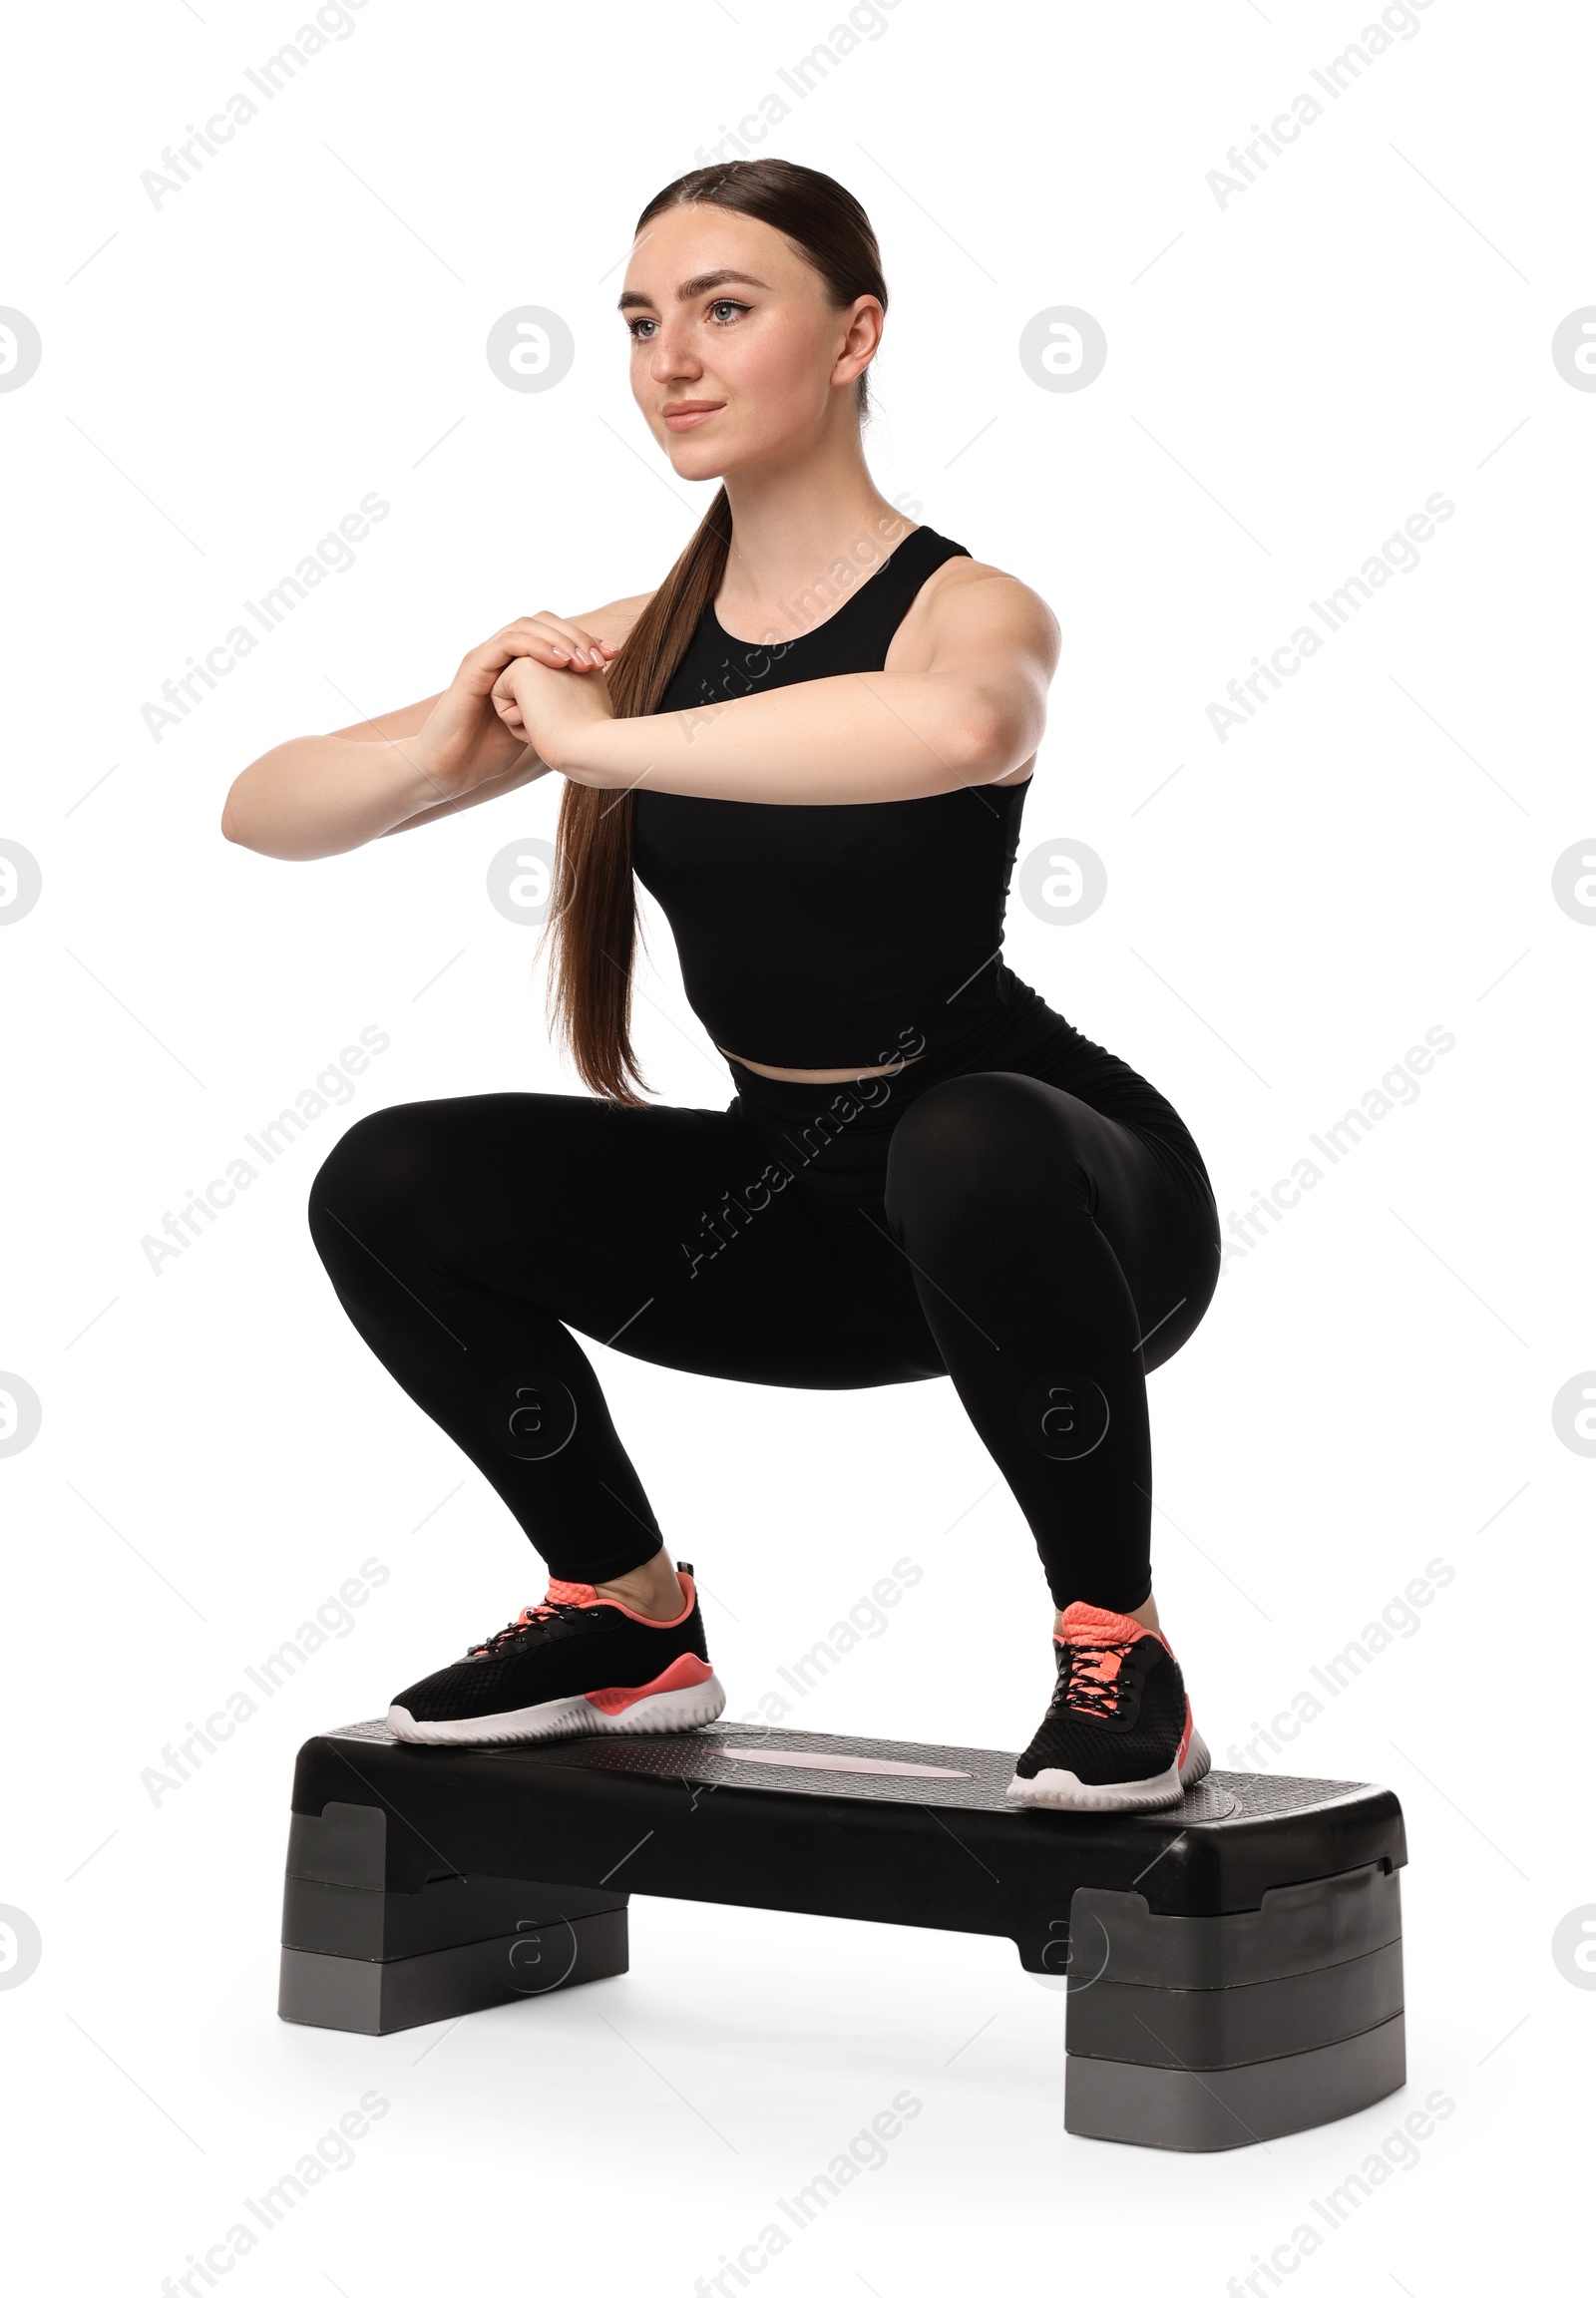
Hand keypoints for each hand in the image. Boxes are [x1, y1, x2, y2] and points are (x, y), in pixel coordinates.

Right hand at [411, 613, 619, 797]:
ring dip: (560, 639)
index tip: (614, 654)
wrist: (453, 769)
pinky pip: (507, 643)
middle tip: (603, 654)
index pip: (555, 635)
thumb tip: (599, 709)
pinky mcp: (474, 666)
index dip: (586, 640)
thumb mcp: (539, 728)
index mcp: (519, 664)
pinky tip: (560, 663)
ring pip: (526, 627)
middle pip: (544, 623)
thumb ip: (560, 710)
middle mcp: (502, 654)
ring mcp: (487, 657)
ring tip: (584, 659)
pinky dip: (536, 647)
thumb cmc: (491, 753)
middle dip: (577, 636)